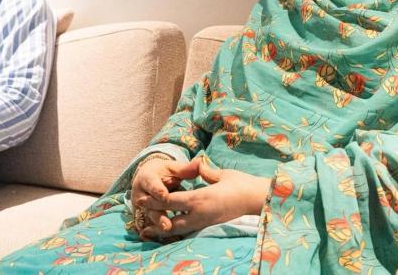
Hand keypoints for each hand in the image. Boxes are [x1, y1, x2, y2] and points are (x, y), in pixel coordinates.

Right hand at [131, 157, 199, 237]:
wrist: (148, 177)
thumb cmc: (164, 172)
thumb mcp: (173, 168)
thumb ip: (185, 169)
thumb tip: (200, 162)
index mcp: (147, 177)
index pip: (152, 184)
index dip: (158, 190)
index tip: (164, 195)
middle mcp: (141, 192)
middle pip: (149, 204)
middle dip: (158, 214)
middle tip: (167, 223)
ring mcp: (141, 206)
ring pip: (149, 215)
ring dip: (158, 223)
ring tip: (168, 230)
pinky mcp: (143, 215)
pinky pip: (149, 223)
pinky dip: (156, 229)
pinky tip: (166, 235)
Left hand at [139, 159, 270, 240]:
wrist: (257, 200)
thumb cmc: (241, 184)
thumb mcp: (221, 174)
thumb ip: (206, 172)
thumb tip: (197, 166)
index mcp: (199, 198)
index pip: (171, 201)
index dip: (155, 201)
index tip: (142, 199)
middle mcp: (199, 213)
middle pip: (170, 219)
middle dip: (154, 218)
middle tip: (140, 217)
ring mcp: (204, 222)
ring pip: (178, 229)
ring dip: (162, 230)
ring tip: (147, 232)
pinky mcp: (209, 225)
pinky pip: (188, 230)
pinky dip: (175, 231)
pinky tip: (169, 231)